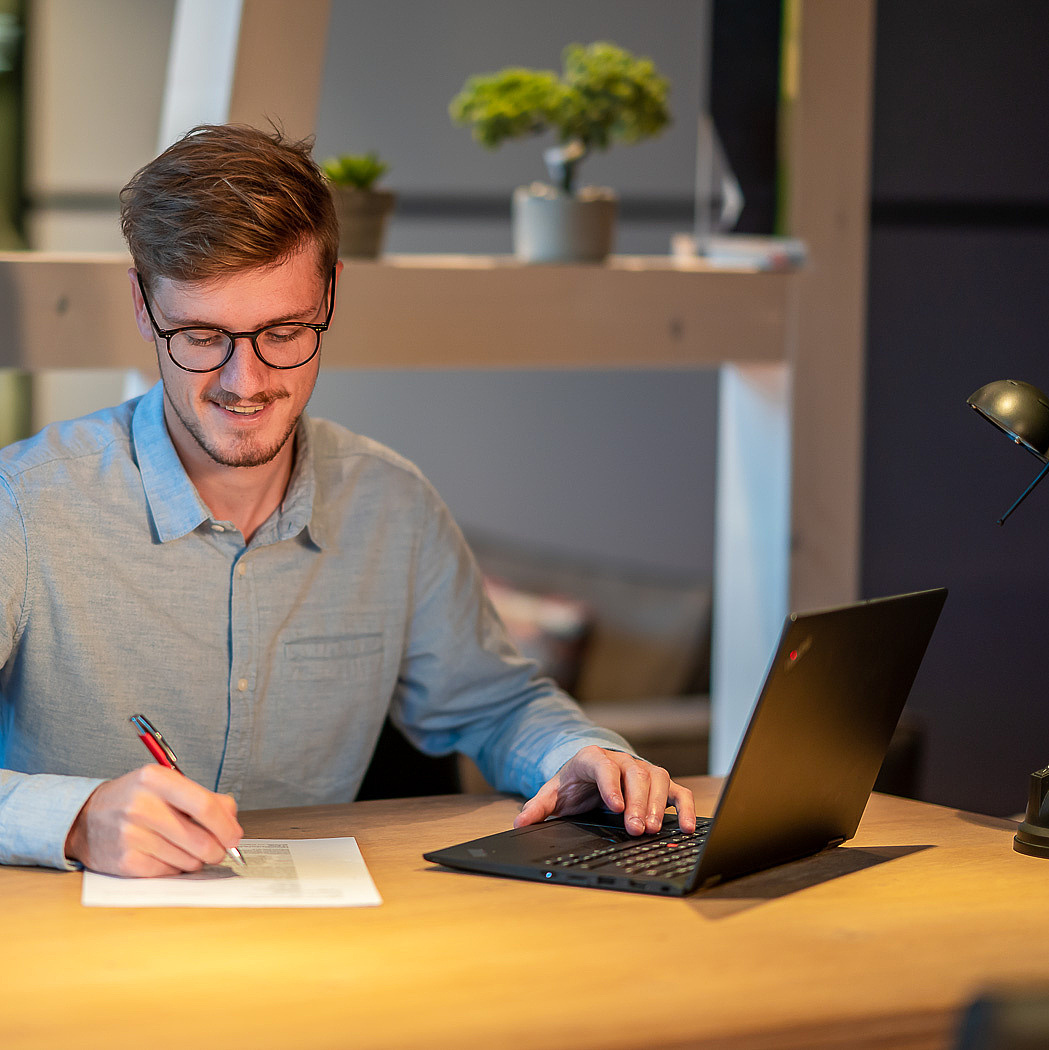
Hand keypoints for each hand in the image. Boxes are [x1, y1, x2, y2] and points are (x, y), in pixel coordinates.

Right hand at [64, 765, 242, 876]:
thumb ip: (204, 797)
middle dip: (217, 849)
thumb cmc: (135, 800)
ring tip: (185, 849)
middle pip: (199, 838)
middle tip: (218, 850)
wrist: (85, 820)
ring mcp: (131, 835)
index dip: (226, 825)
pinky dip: (176, 868)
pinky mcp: (125, 861)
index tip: (235, 836)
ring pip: (187, 860)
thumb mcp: (166, 785)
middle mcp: (142, 805)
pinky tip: (166, 856)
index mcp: (156, 779)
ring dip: (195, 860)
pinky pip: (169, 872)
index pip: (204, 805)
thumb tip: (232, 821)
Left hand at [513, 746, 696, 835]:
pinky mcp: (659, 783)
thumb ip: (538, 807)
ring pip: (657, 780)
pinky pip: (677, 792)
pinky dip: (685, 807)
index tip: (616, 806)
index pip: (604, 767)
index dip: (611, 785)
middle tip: (636, 828)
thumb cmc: (574, 784)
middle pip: (634, 776)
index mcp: (593, 759)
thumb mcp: (553, 794)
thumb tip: (520, 823)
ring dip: (658, 805)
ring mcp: (643, 770)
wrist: (590, 772)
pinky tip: (687, 828)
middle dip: (637, 803)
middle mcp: (622, 761)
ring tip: (654, 829)